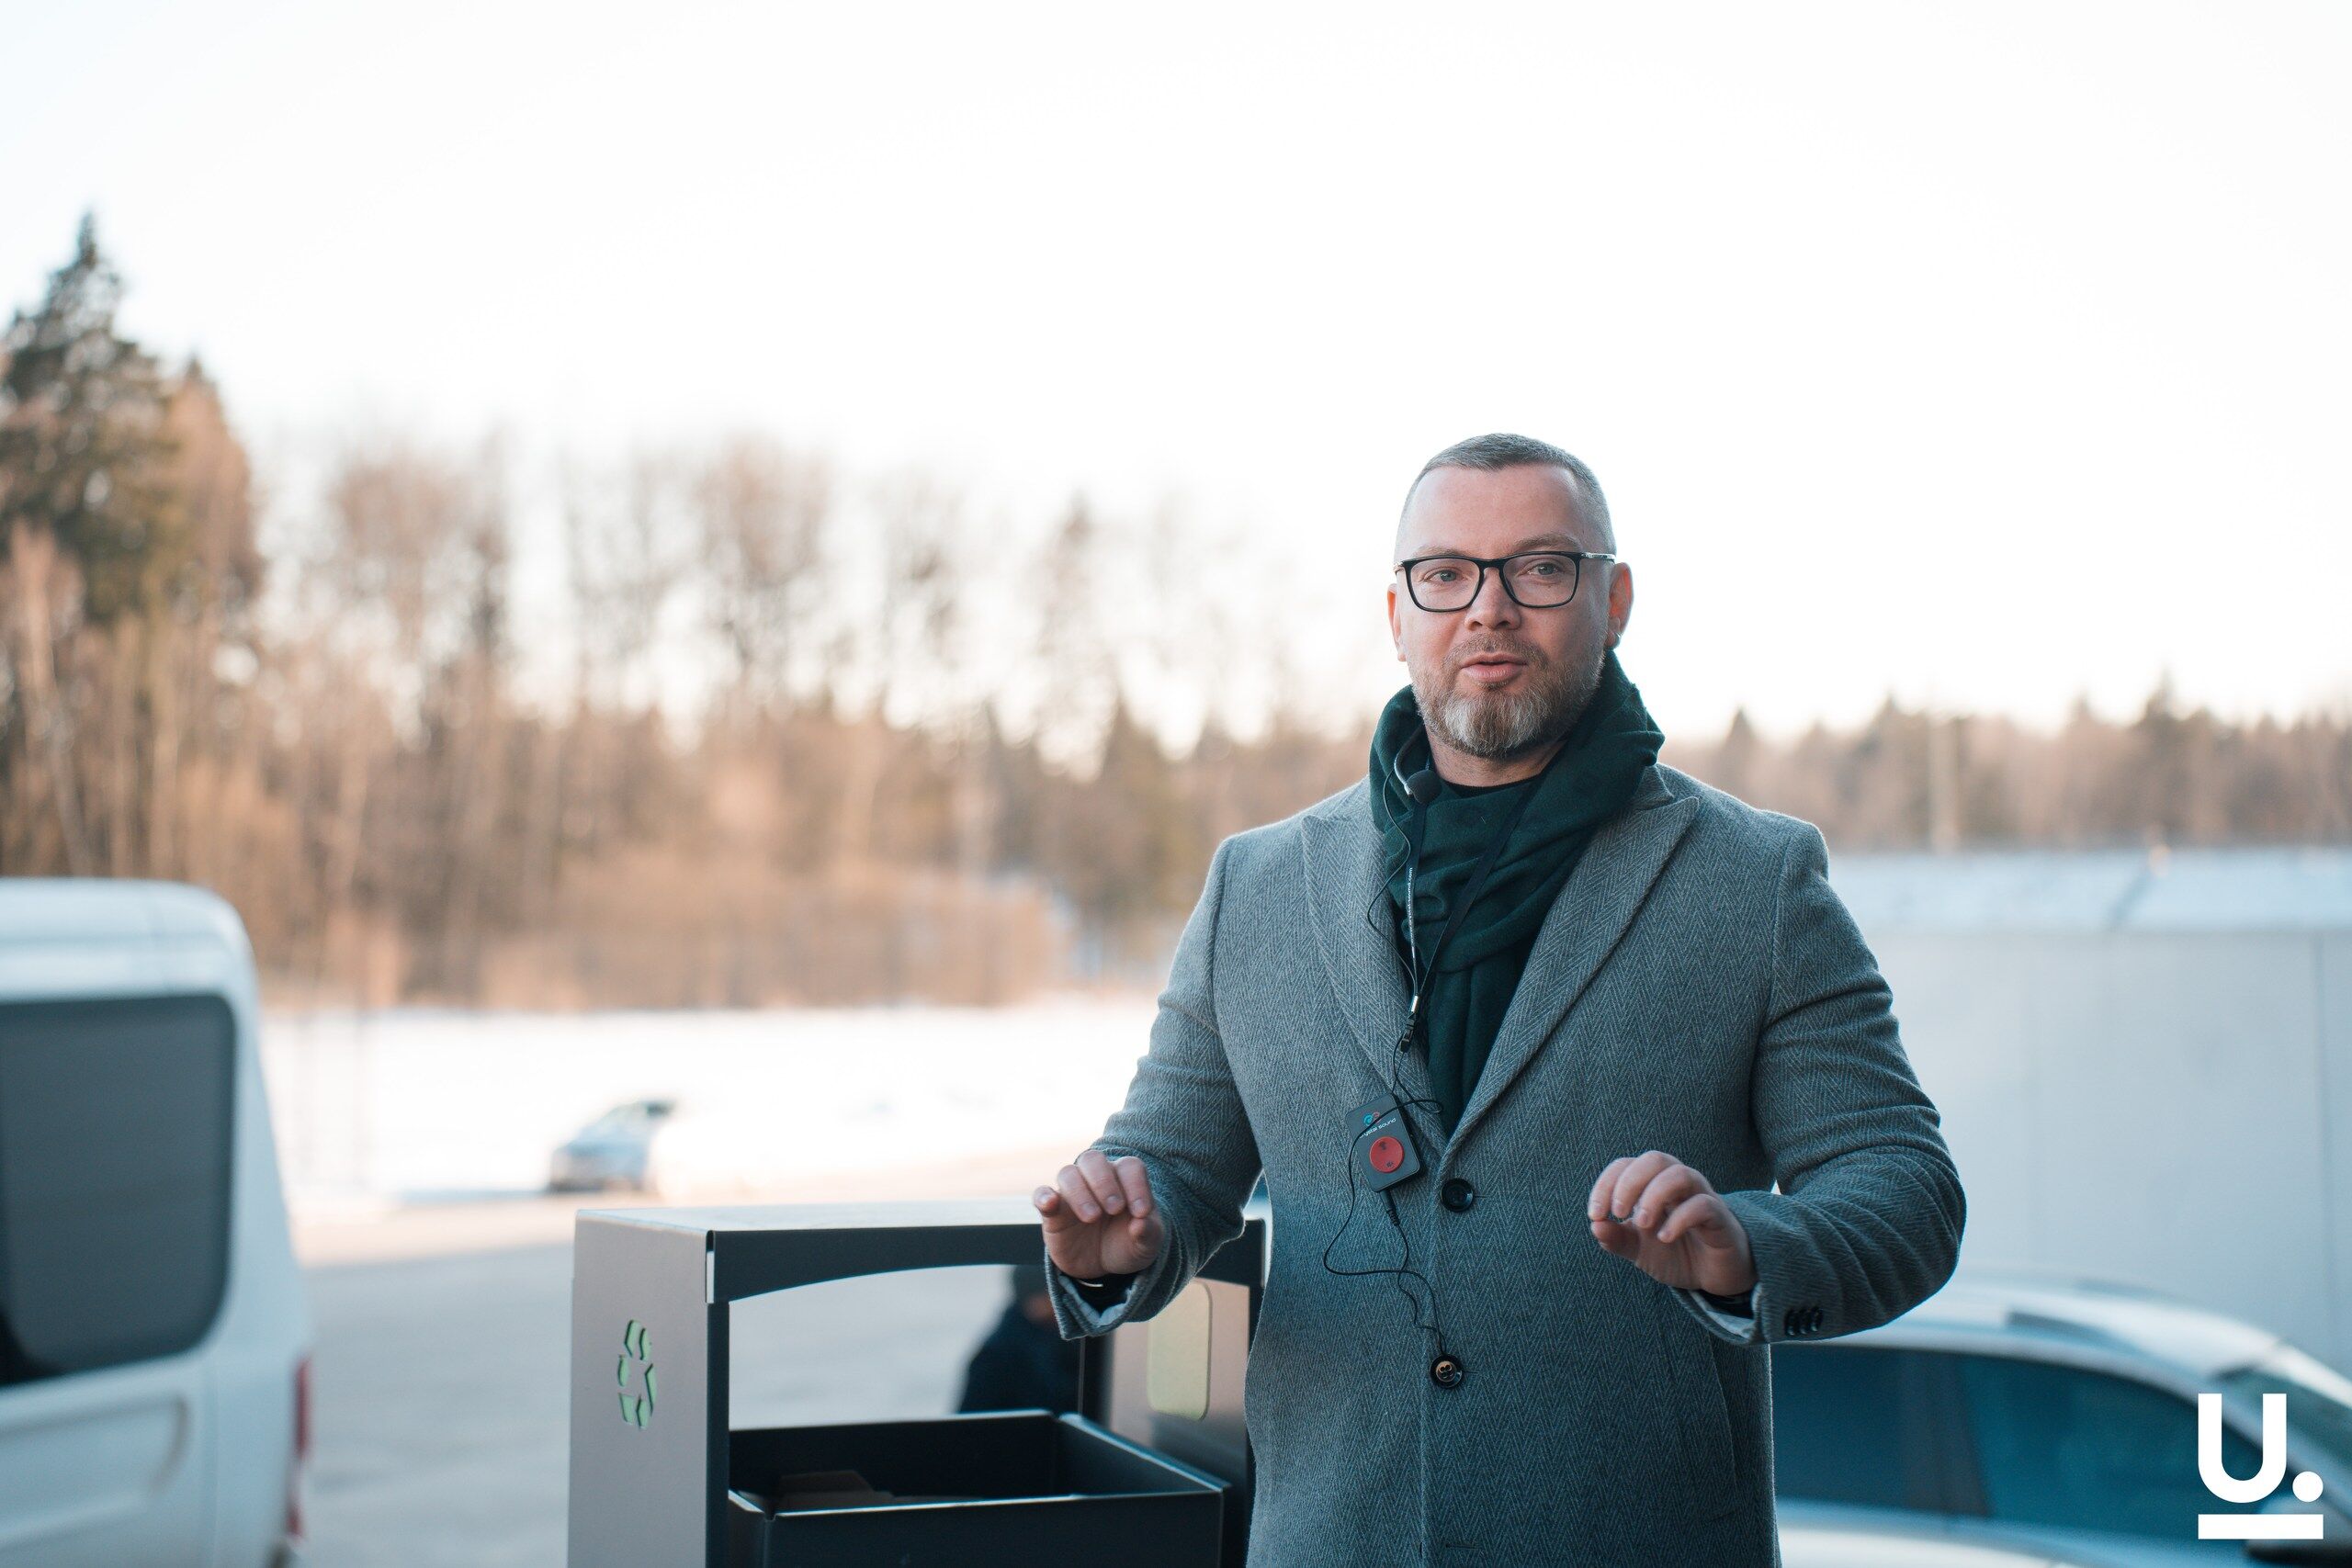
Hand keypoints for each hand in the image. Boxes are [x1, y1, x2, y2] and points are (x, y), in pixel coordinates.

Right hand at [1034, 1150, 1164, 1279]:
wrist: (1104, 1266)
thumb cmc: (1128, 1244)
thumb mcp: (1146, 1244)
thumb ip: (1148, 1233)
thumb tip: (1140, 1223)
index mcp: (1124, 1180)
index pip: (1129, 1167)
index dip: (1136, 1186)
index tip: (1141, 1213)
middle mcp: (1096, 1179)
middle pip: (1093, 1160)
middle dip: (1104, 1182)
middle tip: (1115, 1209)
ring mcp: (1072, 1193)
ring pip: (1068, 1173)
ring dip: (1080, 1192)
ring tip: (1092, 1217)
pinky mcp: (1052, 1212)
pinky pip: (1041, 1194)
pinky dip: (1044, 1196)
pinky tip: (1050, 1204)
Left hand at [1587, 1149, 1755, 1296]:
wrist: (1713, 1277)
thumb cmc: (1675, 1254)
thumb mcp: (1639, 1250)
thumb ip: (1617, 1238)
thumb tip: (1595, 1227)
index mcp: (1653, 1185)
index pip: (1626, 1165)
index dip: (1605, 1185)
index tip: (1595, 1215)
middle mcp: (1678, 1184)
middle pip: (1654, 1159)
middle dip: (1629, 1182)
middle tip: (1618, 1213)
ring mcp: (1701, 1197)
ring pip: (1680, 1174)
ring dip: (1654, 1195)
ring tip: (1642, 1223)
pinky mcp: (1720, 1217)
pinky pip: (1702, 1205)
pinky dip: (1679, 1219)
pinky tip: (1664, 1237)